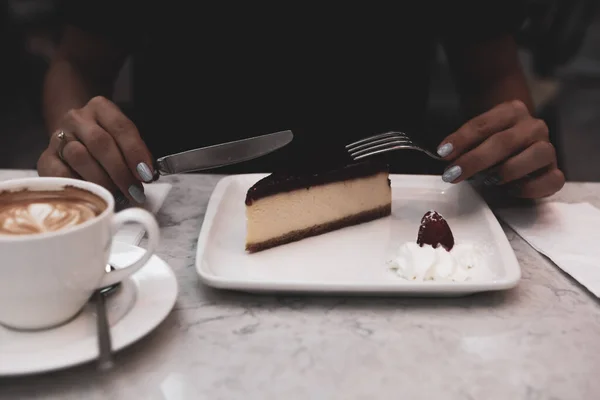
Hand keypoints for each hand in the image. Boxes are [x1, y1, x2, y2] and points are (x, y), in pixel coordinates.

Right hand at [37, 96, 155, 203]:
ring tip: (115, 193)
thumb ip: (136, 153)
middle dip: (120, 170)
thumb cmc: (107, 143)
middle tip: (133, 190)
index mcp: (101, 108)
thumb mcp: (124, 140)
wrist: (74, 139)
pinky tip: (92, 193)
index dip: (135, 152)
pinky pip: (60, 173)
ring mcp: (58, 136)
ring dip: (101, 179)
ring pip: (79, 156)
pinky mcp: (45, 158)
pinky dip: (79, 185)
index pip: (121, 127)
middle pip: (100, 142)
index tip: (146, 174)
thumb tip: (146, 175)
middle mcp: (77, 118)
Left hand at [436, 100, 564, 198]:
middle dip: (475, 160)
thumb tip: (445, 156)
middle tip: (453, 174)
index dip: (461, 139)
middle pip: (504, 141)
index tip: (443, 153)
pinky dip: (530, 188)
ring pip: (535, 155)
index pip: (483, 124)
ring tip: (487, 181)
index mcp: (512, 111)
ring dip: (506, 170)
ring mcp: (547, 148)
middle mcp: (533, 127)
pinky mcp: (555, 172)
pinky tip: (511, 190)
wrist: (519, 147)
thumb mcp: (477, 137)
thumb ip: (464, 144)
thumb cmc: (491, 143)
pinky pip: (551, 180)